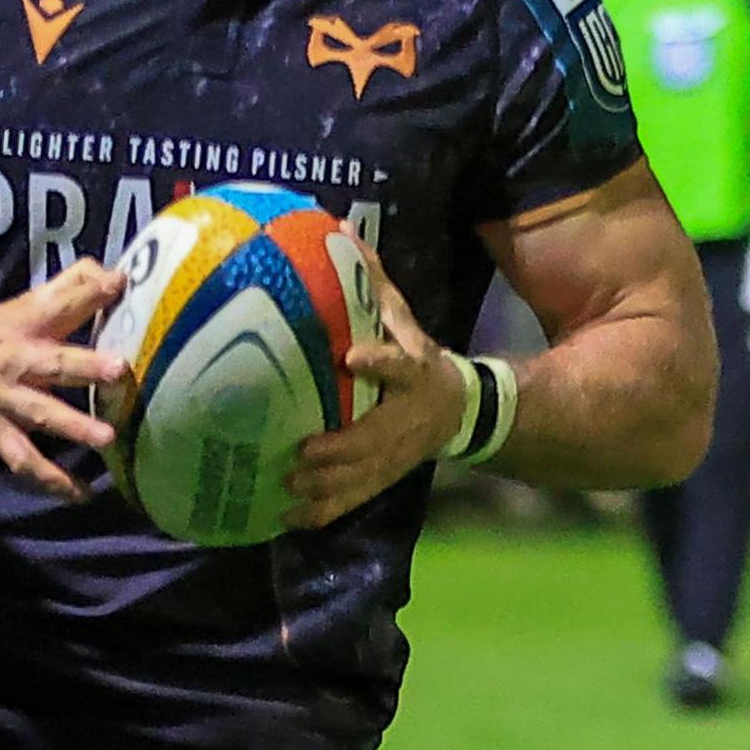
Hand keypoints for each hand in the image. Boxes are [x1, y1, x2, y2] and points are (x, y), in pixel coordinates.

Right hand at [0, 259, 126, 501]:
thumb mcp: (21, 307)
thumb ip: (68, 289)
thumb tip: (114, 273)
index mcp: (25, 325)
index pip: (58, 303)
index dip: (87, 293)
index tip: (120, 285)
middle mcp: (16, 361)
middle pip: (53, 362)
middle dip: (84, 366)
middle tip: (119, 370)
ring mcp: (4, 401)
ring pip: (39, 414)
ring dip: (72, 425)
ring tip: (106, 438)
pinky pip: (24, 460)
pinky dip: (50, 479)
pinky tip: (80, 494)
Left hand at [285, 248, 467, 530]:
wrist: (461, 409)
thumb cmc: (417, 357)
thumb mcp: (403, 318)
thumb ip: (373, 282)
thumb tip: (342, 229)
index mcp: (412, 373)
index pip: (400, 365)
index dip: (380, 363)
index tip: (353, 357)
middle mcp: (405, 418)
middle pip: (375, 438)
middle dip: (339, 449)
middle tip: (300, 452)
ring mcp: (397, 453)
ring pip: (363, 477)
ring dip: (327, 487)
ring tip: (289, 489)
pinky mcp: (385, 476)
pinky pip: (354, 499)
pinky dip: (323, 513)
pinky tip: (288, 519)